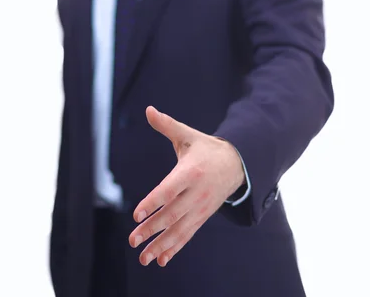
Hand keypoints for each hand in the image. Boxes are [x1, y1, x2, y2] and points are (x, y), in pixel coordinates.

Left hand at [129, 106, 244, 266]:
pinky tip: (161, 260)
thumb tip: (149, 109)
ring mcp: (200, 208)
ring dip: (160, 244)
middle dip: (152, 228)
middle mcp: (196, 193)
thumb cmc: (206, 148)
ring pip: (179, 229)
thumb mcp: (188, 135)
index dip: (153, 202)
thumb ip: (167, 125)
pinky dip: (175, 248)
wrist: (237, 164)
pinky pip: (187, 234)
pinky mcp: (203, 216)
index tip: (137, 214)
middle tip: (133, 239)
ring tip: (143, 258)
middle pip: (172, 214)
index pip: (169, 189)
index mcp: (191, 172)